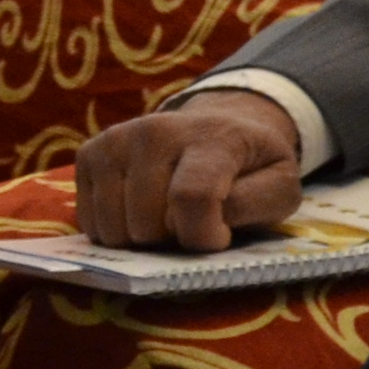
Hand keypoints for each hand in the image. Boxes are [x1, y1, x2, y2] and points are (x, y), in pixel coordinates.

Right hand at [74, 90, 304, 251]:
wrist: (218, 128)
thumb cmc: (250, 168)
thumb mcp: (280, 186)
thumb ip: (256, 205)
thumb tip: (210, 224)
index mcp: (213, 136)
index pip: (192, 197)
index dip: (203, 235)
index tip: (218, 238)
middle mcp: (157, 130)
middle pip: (147, 221)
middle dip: (172, 239)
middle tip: (192, 223)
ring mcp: (117, 139)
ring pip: (114, 227)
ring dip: (141, 240)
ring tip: (167, 217)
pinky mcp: (90, 153)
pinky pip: (89, 221)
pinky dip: (114, 230)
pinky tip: (139, 211)